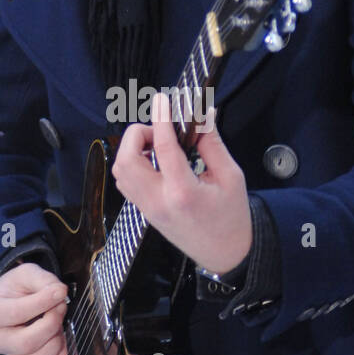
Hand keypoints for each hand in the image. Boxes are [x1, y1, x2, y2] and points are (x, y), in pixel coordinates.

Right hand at [0, 261, 68, 354]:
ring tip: (58, 325)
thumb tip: (59, 292)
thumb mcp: (26, 274)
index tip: (60, 291)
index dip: (42, 302)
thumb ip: (42, 279)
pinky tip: (58, 338)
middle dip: (50, 324)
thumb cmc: (17, 290)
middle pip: (25, 343)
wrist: (13, 302)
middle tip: (60, 307)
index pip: (16, 313)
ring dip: (54, 343)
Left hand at [111, 91, 252, 273]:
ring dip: (133, 149)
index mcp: (183, 193)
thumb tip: (201, 114)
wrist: (226, 254)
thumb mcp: (230, 176)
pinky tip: (155, 160)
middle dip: (138, 135)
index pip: (163, 148)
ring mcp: (148, 209)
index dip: (161, 119)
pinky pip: (126, 182)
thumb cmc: (232, 217)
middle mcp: (159, 201)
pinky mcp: (145, 211)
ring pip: (120, 171)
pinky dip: (133, 164)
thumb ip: (211, 143)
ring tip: (158, 144)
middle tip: (160, 130)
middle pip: (126, 160)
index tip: (162, 100)